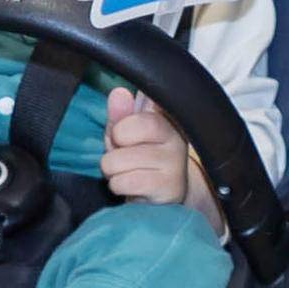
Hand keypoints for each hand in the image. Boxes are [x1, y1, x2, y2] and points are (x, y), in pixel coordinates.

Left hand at [98, 87, 191, 204]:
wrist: (161, 194)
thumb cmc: (140, 158)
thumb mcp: (125, 133)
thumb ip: (120, 114)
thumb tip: (119, 93)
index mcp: (166, 120)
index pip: (140, 116)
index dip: (120, 129)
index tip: (122, 137)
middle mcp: (176, 140)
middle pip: (122, 136)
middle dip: (112, 150)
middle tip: (122, 157)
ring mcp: (175, 166)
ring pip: (118, 162)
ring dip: (113, 171)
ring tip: (127, 173)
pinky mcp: (169, 189)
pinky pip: (125, 182)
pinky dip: (118, 185)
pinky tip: (132, 186)